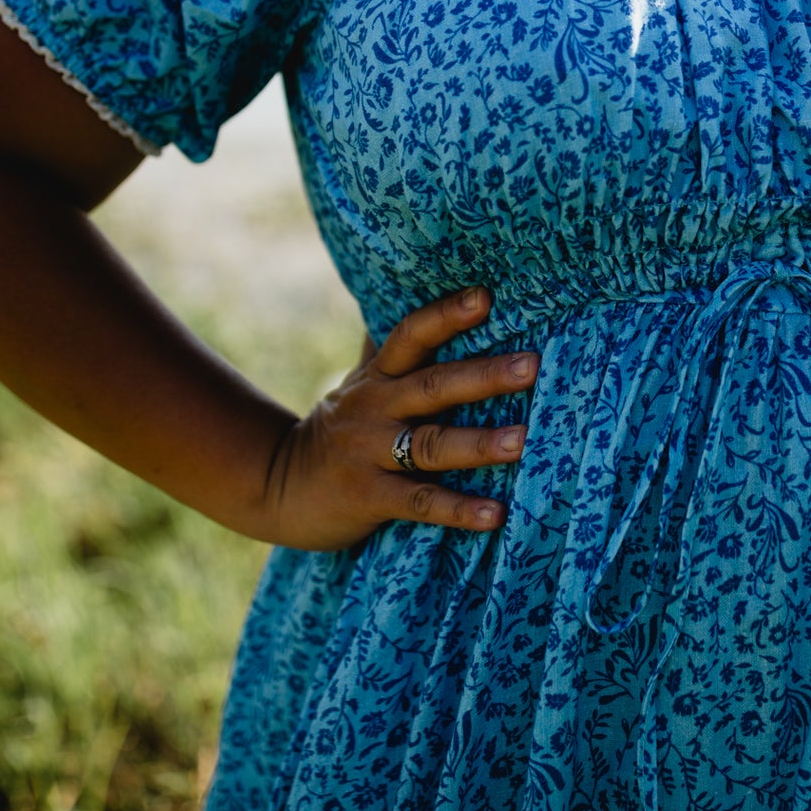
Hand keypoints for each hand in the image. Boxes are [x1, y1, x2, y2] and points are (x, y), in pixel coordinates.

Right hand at [258, 286, 535, 550]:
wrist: (279, 486)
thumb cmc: (341, 428)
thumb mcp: (360, 384)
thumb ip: (389, 348)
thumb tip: (418, 295)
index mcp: (378, 377)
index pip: (411, 336)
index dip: (446, 316)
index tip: (485, 297)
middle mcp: (375, 409)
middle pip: (433, 386)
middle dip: (483, 376)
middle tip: (530, 366)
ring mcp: (371, 453)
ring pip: (431, 445)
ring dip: (478, 444)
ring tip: (522, 441)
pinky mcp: (370, 498)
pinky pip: (420, 503)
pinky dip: (458, 509)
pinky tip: (495, 514)